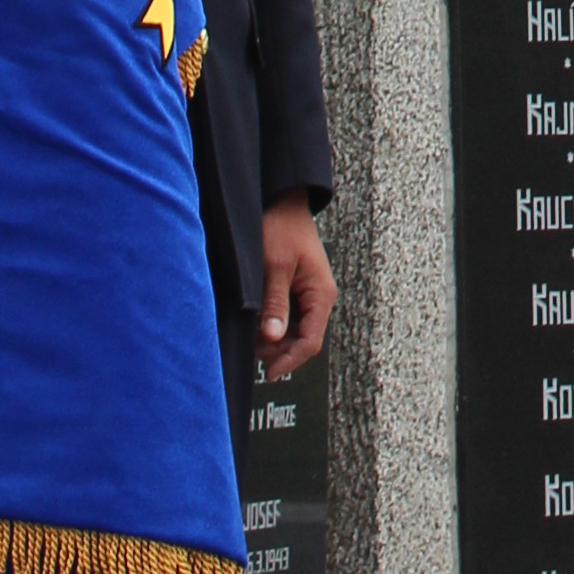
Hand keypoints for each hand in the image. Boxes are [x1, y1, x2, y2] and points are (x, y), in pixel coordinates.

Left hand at [258, 193, 334, 377]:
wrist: (283, 201)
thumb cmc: (282, 227)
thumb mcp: (275, 265)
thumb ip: (275, 302)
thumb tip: (273, 338)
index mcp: (321, 293)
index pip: (310, 341)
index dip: (290, 360)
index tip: (268, 373)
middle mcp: (319, 297)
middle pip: (303, 340)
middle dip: (279, 351)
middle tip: (252, 350)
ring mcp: (309, 295)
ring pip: (294, 331)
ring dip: (274, 339)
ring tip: (251, 335)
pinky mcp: (297, 290)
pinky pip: (288, 318)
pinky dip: (273, 325)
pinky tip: (256, 323)